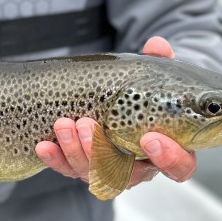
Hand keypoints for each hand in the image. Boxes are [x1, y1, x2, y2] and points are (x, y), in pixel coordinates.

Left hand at [34, 37, 196, 187]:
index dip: (168, 158)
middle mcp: (142, 166)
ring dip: (77, 151)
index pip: (178, 166)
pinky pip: (71, 169)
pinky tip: (43, 146)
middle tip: (89, 125)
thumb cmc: (144, 91)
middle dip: (104, 153)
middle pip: (129, 176)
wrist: (118, 98)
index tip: (149, 138)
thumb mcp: (153, 75)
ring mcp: (112, 169)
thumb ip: (159, 61)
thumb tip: (157, 44)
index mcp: (170, 150)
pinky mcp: (86, 168)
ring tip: (64, 124)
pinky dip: (57, 159)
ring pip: (96, 173)